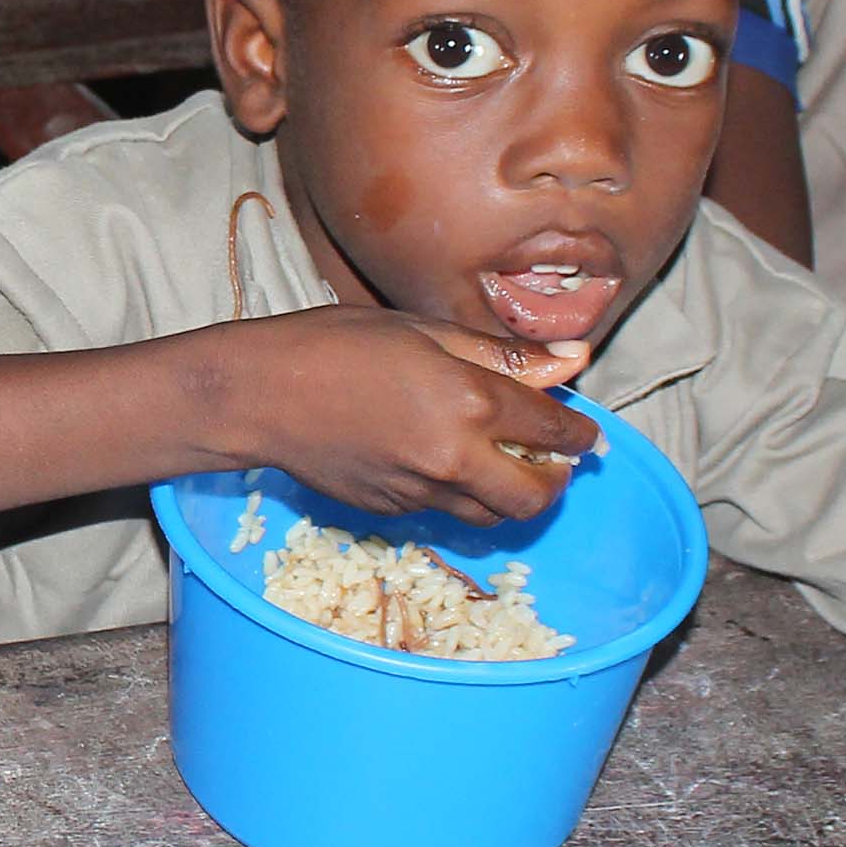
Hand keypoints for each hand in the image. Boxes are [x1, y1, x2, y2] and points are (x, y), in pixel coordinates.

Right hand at [227, 306, 594, 527]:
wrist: (261, 395)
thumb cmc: (336, 344)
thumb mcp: (424, 331)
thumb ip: (502, 354)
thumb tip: (571, 362)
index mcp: (469, 402)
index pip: (554, 429)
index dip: (580, 432)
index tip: (585, 430)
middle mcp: (453, 458)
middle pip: (534, 497)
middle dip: (555, 481)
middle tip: (552, 459)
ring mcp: (421, 492)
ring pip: (493, 515)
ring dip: (511, 494)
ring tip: (501, 462)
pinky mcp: (393, 510)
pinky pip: (446, 511)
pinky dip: (462, 494)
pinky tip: (444, 461)